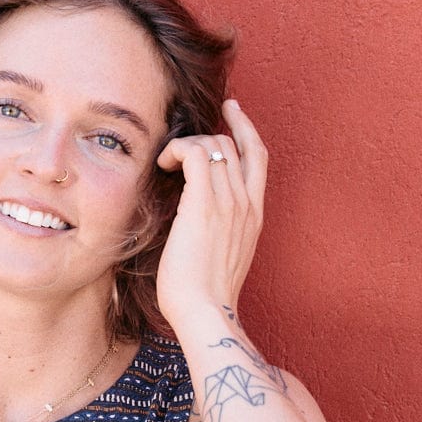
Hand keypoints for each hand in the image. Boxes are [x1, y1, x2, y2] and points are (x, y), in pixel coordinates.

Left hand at [154, 99, 267, 329]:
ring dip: (186, 148)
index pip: (258, 156)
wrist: (205, 312)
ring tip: (166, 167)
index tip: (232, 110)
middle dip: (203, 137)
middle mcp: (246, 203)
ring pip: (214, 145)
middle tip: (177, 150)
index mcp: (254, 215)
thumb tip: (197, 219)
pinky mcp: (205, 204)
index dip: (245, 128)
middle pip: (233, 144)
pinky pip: (196, 153)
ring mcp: (229, 202)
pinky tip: (164, 166)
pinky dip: (178, 150)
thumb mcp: (221, 257)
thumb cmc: (203, 295)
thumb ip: (217, 230)